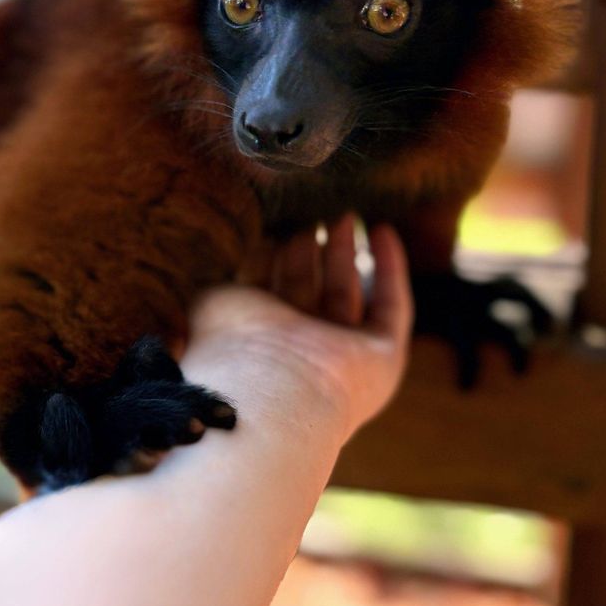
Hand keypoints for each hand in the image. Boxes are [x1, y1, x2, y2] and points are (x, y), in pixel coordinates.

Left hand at [183, 216, 412, 444]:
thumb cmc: (229, 348)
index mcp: (252, 346)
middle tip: (311, 213)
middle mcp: (295, 355)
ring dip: (344, 251)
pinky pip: (392, 307)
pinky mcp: (381, 358)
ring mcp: (340, 358)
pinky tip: (383, 231)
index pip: (267, 293)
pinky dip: (391, 269)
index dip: (273, 257)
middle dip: (310, 249)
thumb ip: (218, 275)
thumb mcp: (213, 298)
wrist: (267, 391)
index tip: (276, 226)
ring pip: (344, 293)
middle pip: (307, 291)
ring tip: (342, 214)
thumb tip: (222, 244)